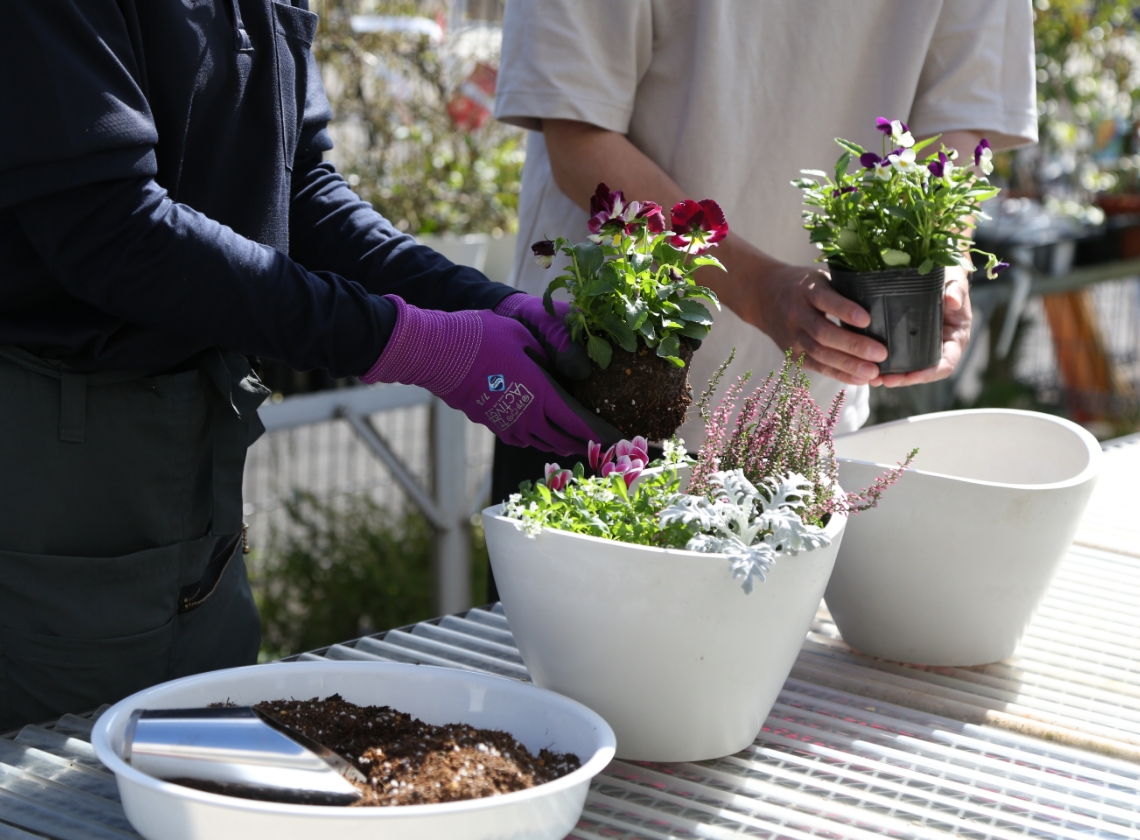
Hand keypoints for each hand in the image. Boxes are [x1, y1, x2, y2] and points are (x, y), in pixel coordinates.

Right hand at [362, 296, 620, 455]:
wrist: (435, 352)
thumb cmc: (480, 336)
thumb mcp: (525, 336)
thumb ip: (549, 354)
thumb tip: (569, 367)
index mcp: (541, 395)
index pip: (580, 423)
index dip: (602, 435)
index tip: (620, 442)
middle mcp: (527, 417)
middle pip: (565, 440)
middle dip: (587, 445)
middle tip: (604, 447)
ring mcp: (507, 424)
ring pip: (543, 442)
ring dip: (563, 444)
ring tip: (578, 443)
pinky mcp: (491, 423)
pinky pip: (522, 437)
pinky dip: (538, 438)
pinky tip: (541, 432)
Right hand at [704, 238, 887, 384]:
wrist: (763, 296)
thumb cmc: (803, 285)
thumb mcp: (820, 277)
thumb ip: (844, 289)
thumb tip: (885, 303)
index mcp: (807, 290)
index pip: (826, 300)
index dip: (845, 310)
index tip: (867, 319)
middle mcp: (797, 314)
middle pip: (824, 333)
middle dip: (853, 346)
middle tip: (880, 354)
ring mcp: (792, 337)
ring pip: (820, 354)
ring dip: (848, 365)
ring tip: (873, 373)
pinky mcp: (793, 353)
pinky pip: (818, 366)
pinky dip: (840, 374)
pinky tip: (861, 379)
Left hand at [871, 265, 971, 386]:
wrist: (937, 269)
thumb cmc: (949, 276)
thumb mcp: (955, 280)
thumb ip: (956, 289)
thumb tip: (952, 301)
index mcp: (954, 338)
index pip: (945, 364)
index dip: (928, 374)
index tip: (911, 376)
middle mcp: (939, 346)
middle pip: (922, 371)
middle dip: (903, 379)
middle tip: (882, 380)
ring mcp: (922, 344)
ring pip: (907, 367)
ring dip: (890, 375)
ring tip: (871, 378)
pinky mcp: (906, 338)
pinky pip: (896, 354)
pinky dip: (882, 361)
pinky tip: (864, 363)